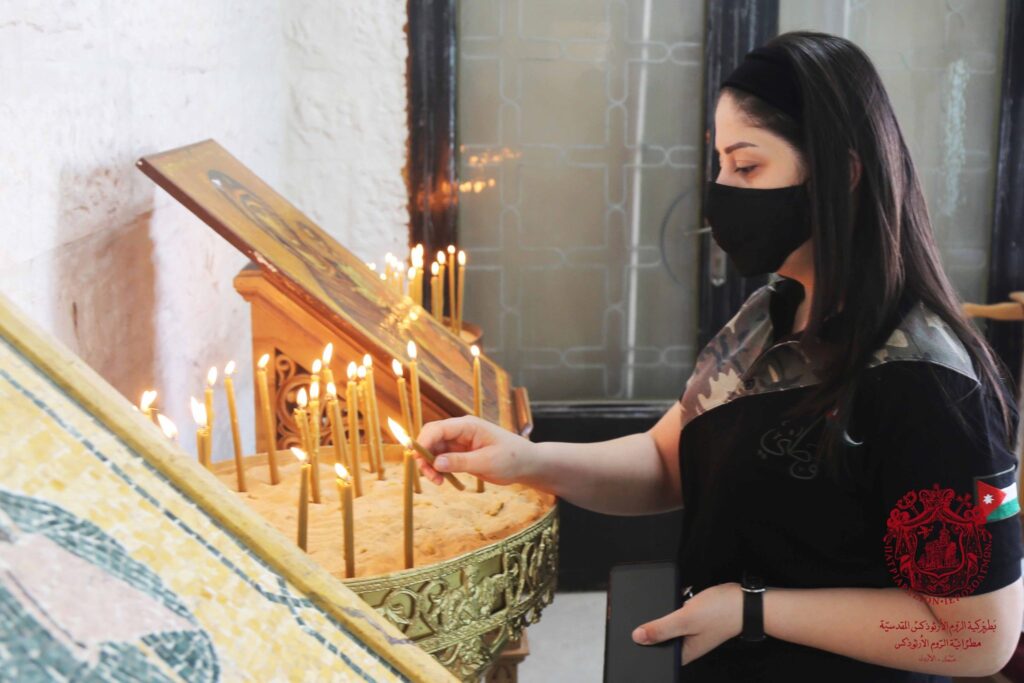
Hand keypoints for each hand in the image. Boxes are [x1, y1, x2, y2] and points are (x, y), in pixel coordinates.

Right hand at [415, 415, 535, 486]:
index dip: (424, 442)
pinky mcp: (461, 454)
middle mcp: (461, 431)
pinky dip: (439, 469)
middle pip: (432, 438)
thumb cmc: (511, 458)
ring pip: (434, 450)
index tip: (418, 460)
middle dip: (424, 455)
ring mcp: (460, 442)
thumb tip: (436, 462)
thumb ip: (460, 462)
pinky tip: (443, 480)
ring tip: (438, 482)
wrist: (526, 464)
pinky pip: (443, 459)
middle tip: (430, 476)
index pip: (438, 429)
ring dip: (430, 465)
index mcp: (468, 426)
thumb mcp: (486, 462)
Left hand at [631, 582, 742, 665]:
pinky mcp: (690, 619)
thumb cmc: (721, 613)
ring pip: (664, 625)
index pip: (655, 655)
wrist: (744, 601)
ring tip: (661, 605)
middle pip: (657, 639)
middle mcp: (683, 645)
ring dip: (660, 615)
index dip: (641, 646)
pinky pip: (673, 615)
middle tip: (646, 613)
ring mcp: (687, 632)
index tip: (628, 634)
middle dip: (649, 627)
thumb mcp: (686, 620)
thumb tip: (638, 637)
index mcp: (682, 653)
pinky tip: (670, 599)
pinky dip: (670, 608)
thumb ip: (661, 629)